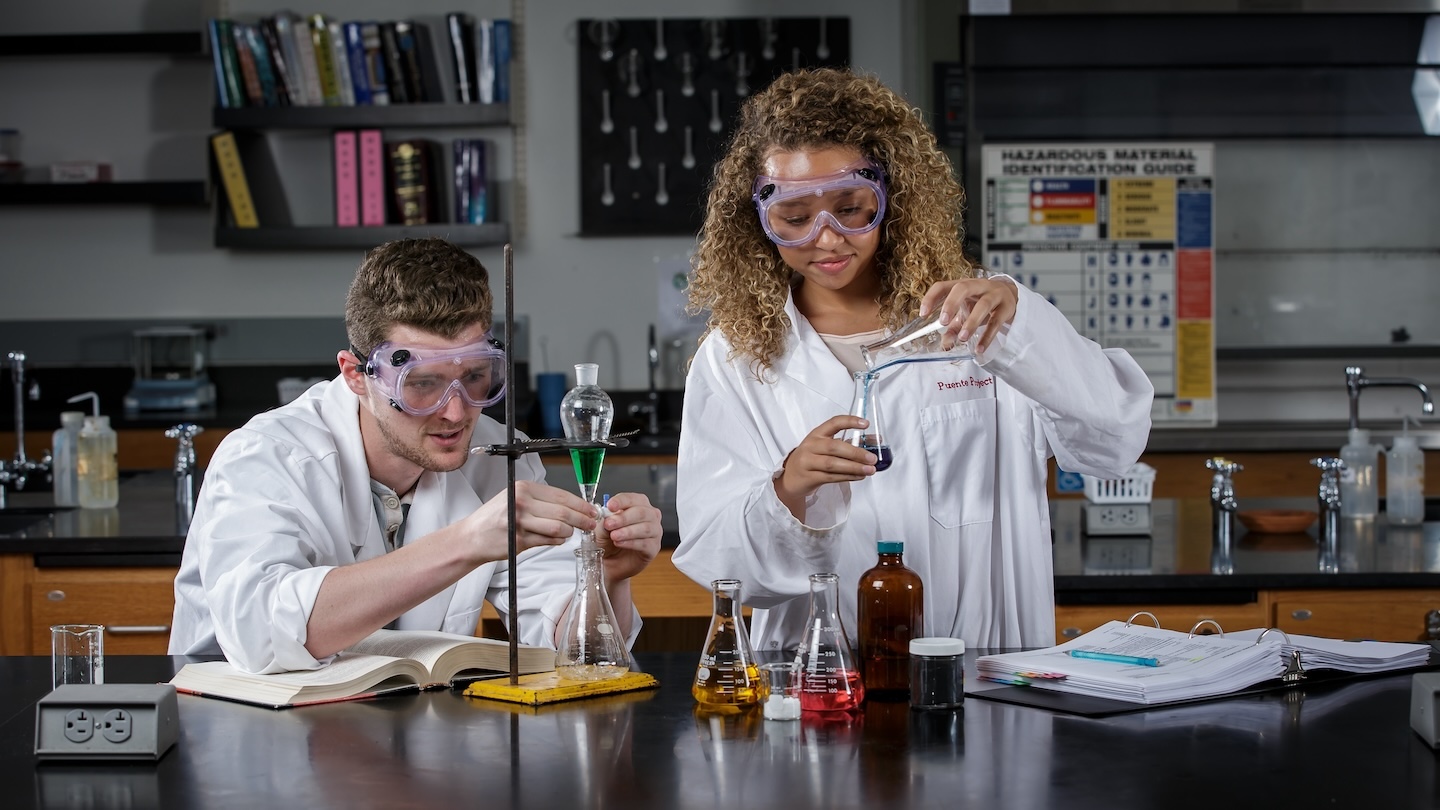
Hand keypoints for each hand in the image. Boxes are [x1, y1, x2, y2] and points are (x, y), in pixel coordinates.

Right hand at [460, 480, 596, 563]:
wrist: (472, 537)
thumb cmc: (495, 518)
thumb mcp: (515, 498)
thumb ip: (541, 500)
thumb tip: (573, 505)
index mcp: (523, 489)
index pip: (561, 495)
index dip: (580, 504)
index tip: (591, 510)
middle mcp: (522, 503)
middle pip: (563, 511)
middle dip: (582, 519)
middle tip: (591, 524)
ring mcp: (521, 522)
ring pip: (559, 528)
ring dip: (570, 532)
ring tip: (571, 533)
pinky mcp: (520, 541)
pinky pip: (549, 541)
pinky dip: (558, 541)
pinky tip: (558, 539)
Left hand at [596, 492, 661, 582]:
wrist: (609, 562)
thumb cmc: (608, 541)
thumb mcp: (601, 528)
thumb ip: (605, 520)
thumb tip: (609, 515)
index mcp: (637, 505)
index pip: (632, 498)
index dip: (621, 501)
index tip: (610, 506)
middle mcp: (649, 516)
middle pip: (641, 512)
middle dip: (624, 518)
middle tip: (610, 524)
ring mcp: (654, 532)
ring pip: (645, 528)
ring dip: (627, 531)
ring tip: (614, 536)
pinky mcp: (653, 548)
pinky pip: (645, 543)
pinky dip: (631, 543)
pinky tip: (620, 543)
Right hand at [774, 415, 876, 515]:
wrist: (791, 477)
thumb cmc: (813, 458)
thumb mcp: (825, 447)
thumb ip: (848, 443)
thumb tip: (875, 441)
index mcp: (817, 434)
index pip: (834, 423)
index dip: (850, 421)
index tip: (866, 424)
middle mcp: (811, 446)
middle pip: (834, 447)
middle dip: (856, 453)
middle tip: (873, 458)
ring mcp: (808, 462)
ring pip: (832, 464)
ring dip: (854, 467)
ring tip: (870, 470)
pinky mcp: (809, 477)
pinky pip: (831, 477)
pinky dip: (848, 477)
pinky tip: (859, 476)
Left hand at [919, 275, 1017, 354]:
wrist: (1011, 297)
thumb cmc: (982, 303)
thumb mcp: (965, 313)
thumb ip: (953, 328)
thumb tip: (945, 345)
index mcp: (962, 285)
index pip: (943, 286)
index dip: (931, 298)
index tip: (923, 314)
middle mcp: (978, 286)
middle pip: (963, 288)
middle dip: (951, 304)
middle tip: (943, 322)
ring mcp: (994, 294)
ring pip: (983, 305)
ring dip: (971, 322)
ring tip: (962, 338)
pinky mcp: (1006, 307)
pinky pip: (996, 321)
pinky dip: (987, 336)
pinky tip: (979, 349)